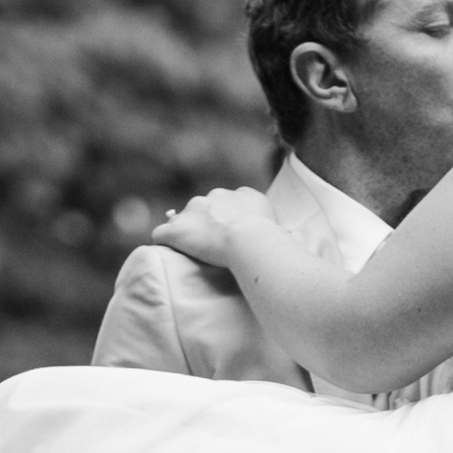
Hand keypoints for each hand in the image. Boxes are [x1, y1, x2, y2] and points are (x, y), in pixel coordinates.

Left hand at [151, 187, 273, 278]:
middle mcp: (218, 196)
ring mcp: (194, 211)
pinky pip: (162, 234)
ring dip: (187, 234)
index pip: (231, 202)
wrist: (249, 242)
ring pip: (183, 220)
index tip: (232, 234)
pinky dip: (165, 243)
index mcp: (244, 196)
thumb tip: (290, 240)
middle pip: (205, 207)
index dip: (229, 219)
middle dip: (206, 224)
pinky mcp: (176, 230)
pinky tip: (166, 255)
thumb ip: (281, 232)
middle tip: (212, 248)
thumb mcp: (283, 232)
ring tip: (191, 253)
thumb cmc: (272, 244)